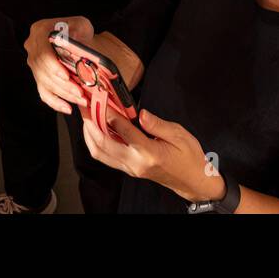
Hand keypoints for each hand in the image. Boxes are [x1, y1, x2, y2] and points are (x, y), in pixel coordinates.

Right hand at [24, 17, 92, 114]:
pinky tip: (68, 108)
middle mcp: (32, 48)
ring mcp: (34, 65)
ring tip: (82, 99)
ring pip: (46, 84)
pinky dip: (56, 103)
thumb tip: (73, 39)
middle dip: (64, 85)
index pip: (42, 52)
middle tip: (80, 93)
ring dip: (65, 94)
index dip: (53, 66)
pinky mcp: (39, 78)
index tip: (66, 76)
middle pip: (45, 71)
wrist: (76, 38)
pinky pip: (44, 94)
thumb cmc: (78, 30)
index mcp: (39, 31)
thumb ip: (78, 28)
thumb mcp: (81, 24)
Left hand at [80, 107, 224, 203]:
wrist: (194, 180)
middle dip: (90, 122)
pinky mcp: (128, 169)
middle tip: (84, 105)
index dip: (107, 112)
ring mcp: (130, 168)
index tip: (99, 97)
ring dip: (89, 133)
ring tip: (86, 114)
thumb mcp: (179, 134)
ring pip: (100, 152)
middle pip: (103, 142)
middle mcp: (135, 162)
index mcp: (148, 153)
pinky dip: (96, 141)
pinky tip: (95, 128)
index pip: (122, 130)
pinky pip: (105, 156)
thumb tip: (140, 113)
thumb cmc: (189, 156)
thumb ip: (157, 124)